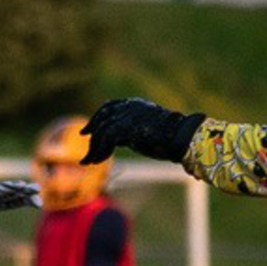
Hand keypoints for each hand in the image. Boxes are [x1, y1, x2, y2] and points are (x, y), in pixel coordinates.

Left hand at [79, 98, 205, 166]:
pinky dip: (99, 151)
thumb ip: (131, 130)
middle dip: (91, 132)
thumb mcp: (146, 130)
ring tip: (89, 161)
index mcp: (135, 105)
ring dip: (94, 148)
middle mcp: (129, 107)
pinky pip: (106, 140)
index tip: (87, 130)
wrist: (181, 137)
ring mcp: (127, 116)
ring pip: (102, 130)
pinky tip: (97, 161)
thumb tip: (117, 140)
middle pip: (102, 118)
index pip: (110, 107)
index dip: (97, 118)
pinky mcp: (125, 127)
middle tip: (85, 148)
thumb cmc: (170, 138)